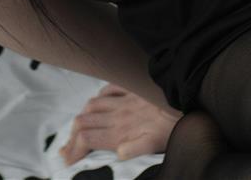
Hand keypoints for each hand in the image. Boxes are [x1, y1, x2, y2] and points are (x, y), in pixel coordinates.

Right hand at [58, 83, 181, 167]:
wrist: (185, 99)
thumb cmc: (173, 126)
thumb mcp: (157, 145)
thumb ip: (135, 149)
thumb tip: (117, 153)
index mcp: (121, 131)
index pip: (87, 139)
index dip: (74, 150)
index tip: (67, 160)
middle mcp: (118, 115)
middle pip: (83, 122)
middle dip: (71, 137)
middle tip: (66, 149)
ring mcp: (123, 100)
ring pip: (91, 106)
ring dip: (81, 117)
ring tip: (76, 128)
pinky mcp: (131, 90)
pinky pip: (108, 90)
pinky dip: (98, 97)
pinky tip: (97, 101)